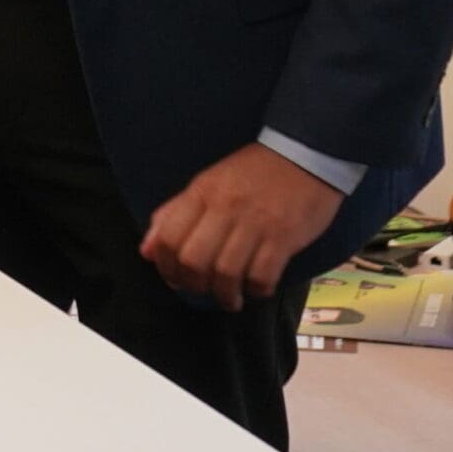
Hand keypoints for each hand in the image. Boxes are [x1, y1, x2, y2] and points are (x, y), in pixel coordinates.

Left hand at [141, 142, 340, 309]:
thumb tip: (148, 251)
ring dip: (225, 294)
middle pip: (193, 260)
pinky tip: (256, 288)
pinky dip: (256, 290)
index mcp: (202, 193)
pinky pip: (262, 276)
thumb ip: (176, 213)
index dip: (166, 266)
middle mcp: (224, 208)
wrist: (305, 153)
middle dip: (193, 284)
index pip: (169, 237)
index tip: (176, 278)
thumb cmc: (254, 172)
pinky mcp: (283, 238)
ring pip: (225, 273)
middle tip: (203, 289)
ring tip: (230, 298)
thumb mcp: (208, 183)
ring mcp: (255, 224)